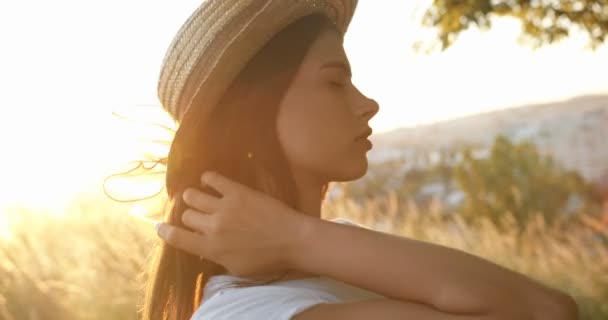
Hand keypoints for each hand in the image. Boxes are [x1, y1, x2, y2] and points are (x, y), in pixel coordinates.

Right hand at [155, 171, 304, 278]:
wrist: (292, 240)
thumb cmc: (268, 259)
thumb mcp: (237, 268)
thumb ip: (218, 257)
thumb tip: (206, 248)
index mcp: (211, 249)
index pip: (178, 239)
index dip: (165, 232)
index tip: (159, 226)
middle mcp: (213, 227)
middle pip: (187, 215)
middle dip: (189, 215)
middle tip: (195, 213)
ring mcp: (224, 207)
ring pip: (193, 196)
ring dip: (193, 196)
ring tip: (197, 195)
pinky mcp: (237, 191)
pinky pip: (213, 178)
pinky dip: (208, 178)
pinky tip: (208, 179)